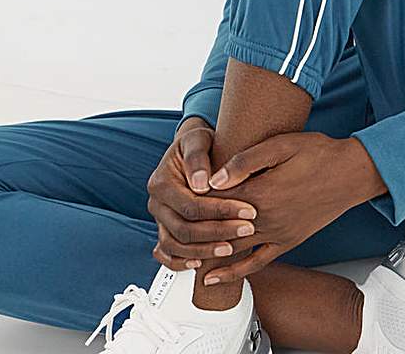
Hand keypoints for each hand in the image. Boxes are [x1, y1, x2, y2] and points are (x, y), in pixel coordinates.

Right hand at [147, 118, 259, 270]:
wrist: (193, 150)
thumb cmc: (198, 143)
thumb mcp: (198, 140)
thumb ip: (198, 157)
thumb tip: (201, 183)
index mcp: (161, 182)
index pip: (192, 206)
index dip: (221, 211)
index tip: (248, 211)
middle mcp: (156, 203)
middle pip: (184, 229)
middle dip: (218, 232)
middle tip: (247, 230)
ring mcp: (159, 219)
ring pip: (176, 246)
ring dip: (204, 251)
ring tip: (231, 248)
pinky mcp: (164, 230)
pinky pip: (166, 253)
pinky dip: (180, 262)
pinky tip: (201, 264)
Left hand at [195, 130, 358, 285]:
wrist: (351, 173)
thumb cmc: (318, 153)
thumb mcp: (281, 145)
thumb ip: (245, 160)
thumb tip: (214, 177)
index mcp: (261, 191)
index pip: (217, 199)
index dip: (196, 195)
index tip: (180, 190)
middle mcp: (266, 218)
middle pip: (220, 226)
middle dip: (196, 225)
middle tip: (174, 221)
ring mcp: (277, 233)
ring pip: (233, 248)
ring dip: (208, 250)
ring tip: (182, 251)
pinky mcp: (287, 242)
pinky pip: (256, 263)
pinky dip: (234, 272)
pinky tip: (215, 277)